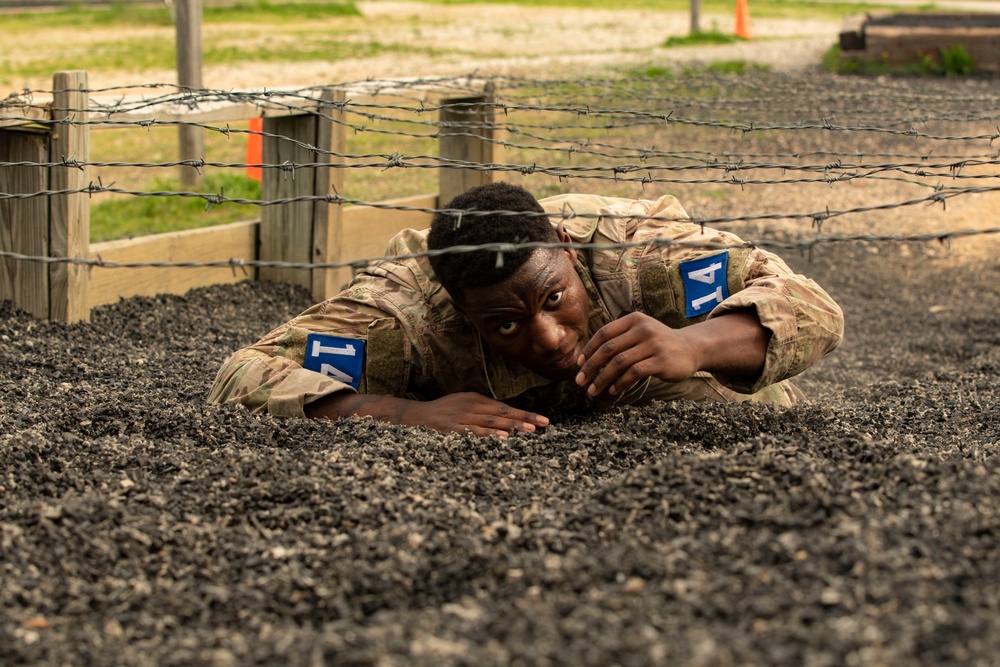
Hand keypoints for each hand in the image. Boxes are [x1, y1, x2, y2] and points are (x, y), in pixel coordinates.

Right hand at [307, 391, 548, 437]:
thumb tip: (507, 422)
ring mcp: (460, 417)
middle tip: (543, 425)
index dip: (524, 415)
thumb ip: (482, 413)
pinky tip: (502, 437)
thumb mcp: (462, 407)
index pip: (505, 408)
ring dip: (512, 426)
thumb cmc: (440, 416)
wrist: (410, 417)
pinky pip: (473, 432)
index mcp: (474, 399)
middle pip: (502, 413)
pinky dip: (489, 434)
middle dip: (524, 420)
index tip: (543, 422)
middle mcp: (470, 405)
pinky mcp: (451, 429)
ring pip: (491, 421)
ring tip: (529, 431)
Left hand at [574, 310, 769, 397]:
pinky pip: (634, 373)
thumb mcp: (640, 334)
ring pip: (619, 362)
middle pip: (608, 349)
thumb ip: (619, 340)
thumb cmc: (659, 344)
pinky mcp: (661, 360)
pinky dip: (619, 383)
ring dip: (602, 378)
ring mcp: (653, 343)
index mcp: (633, 319)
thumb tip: (588, 359)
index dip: (588, 350)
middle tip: (580, 381)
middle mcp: (643, 328)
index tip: (578, 365)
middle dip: (590, 367)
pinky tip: (613, 391)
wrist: (692, 348)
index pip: (604, 334)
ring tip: (593, 391)